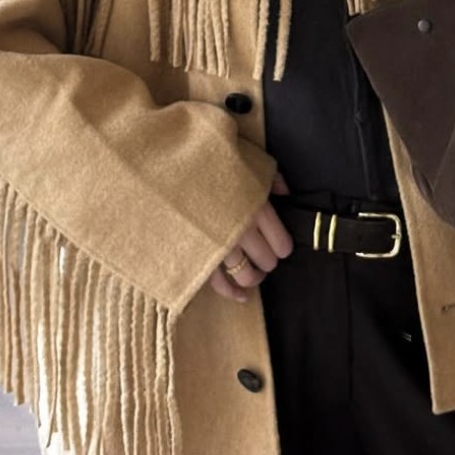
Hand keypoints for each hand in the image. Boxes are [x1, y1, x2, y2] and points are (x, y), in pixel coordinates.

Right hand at [206, 171, 293, 303]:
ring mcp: (219, 247)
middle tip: (263, 253)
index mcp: (257, 208)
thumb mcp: (249, 158)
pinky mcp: (199, 257)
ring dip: (253, 276)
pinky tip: (241, 296)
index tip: (279, 243)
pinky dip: (232, 292)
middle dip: (268, 259)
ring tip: (253, 271)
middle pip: (267, 261)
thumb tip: (286, 194)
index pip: (282, 244)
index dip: (283, 246)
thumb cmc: (212, 158)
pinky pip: (219, 284)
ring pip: (246, 276)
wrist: (168, 166)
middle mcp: (242, 232)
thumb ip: (271, 177)